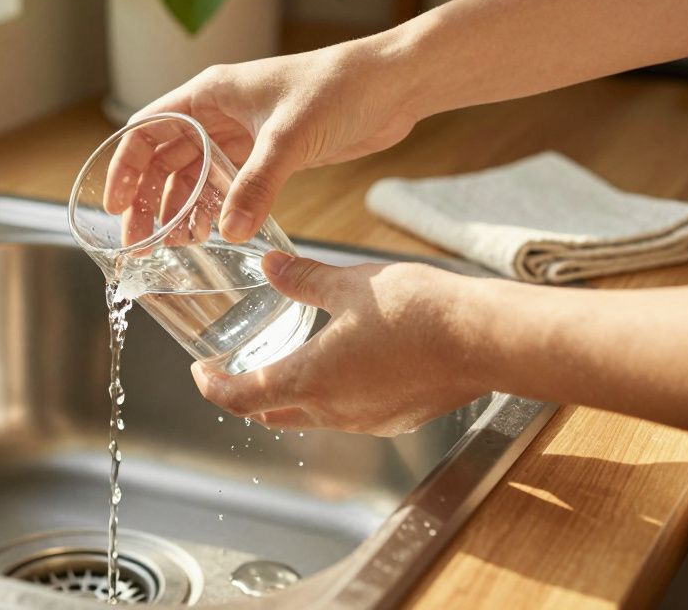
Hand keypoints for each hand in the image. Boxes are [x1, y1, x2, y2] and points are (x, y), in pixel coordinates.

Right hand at [108, 38, 421, 243]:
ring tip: (174, 246)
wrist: (392, 85)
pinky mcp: (267, 153)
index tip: (117, 207)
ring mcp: (242, 134)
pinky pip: (226, 185)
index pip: (147, 130)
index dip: (126, 168)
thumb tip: (229, 232)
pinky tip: (211, 235)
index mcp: (209, 93)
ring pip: (193, 175)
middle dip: (148, 200)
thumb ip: (257, 185)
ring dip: (180, 209)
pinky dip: (214, 209)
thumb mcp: (290, 138)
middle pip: (164, 159)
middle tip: (141, 242)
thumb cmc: (339, 88)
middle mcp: (218, 112)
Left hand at [191, 251, 486, 435]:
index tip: (202, 371)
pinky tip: (348, 363)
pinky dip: (334, 394)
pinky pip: (352, 413)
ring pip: (312, 416)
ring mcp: (369, 421)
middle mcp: (334, 412)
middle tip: (237, 367)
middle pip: (272, 414)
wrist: (485, 338)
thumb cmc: (417, 310)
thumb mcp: (348, 284)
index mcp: (310, 380)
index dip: (213, 387)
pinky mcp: (400, 418)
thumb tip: (270, 266)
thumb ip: (302, 279)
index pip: (240, 399)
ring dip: (293, 394)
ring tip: (292, 358)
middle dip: (248, 394)